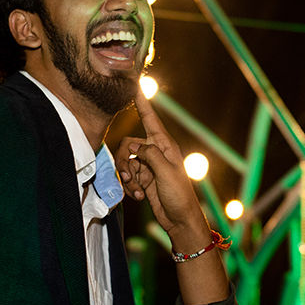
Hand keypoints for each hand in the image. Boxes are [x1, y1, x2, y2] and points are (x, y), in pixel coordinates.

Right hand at [116, 91, 209, 244]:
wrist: (179, 220)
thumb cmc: (179, 196)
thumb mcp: (166, 172)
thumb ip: (149, 155)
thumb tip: (133, 146)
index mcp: (165, 145)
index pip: (150, 118)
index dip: (141, 102)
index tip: (134, 84)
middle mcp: (156, 152)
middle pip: (128, 144)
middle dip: (125, 160)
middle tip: (130, 176)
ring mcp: (148, 166)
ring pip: (125, 161)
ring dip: (127, 177)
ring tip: (137, 190)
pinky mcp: (143, 179)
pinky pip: (128, 175)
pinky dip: (130, 186)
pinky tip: (138, 196)